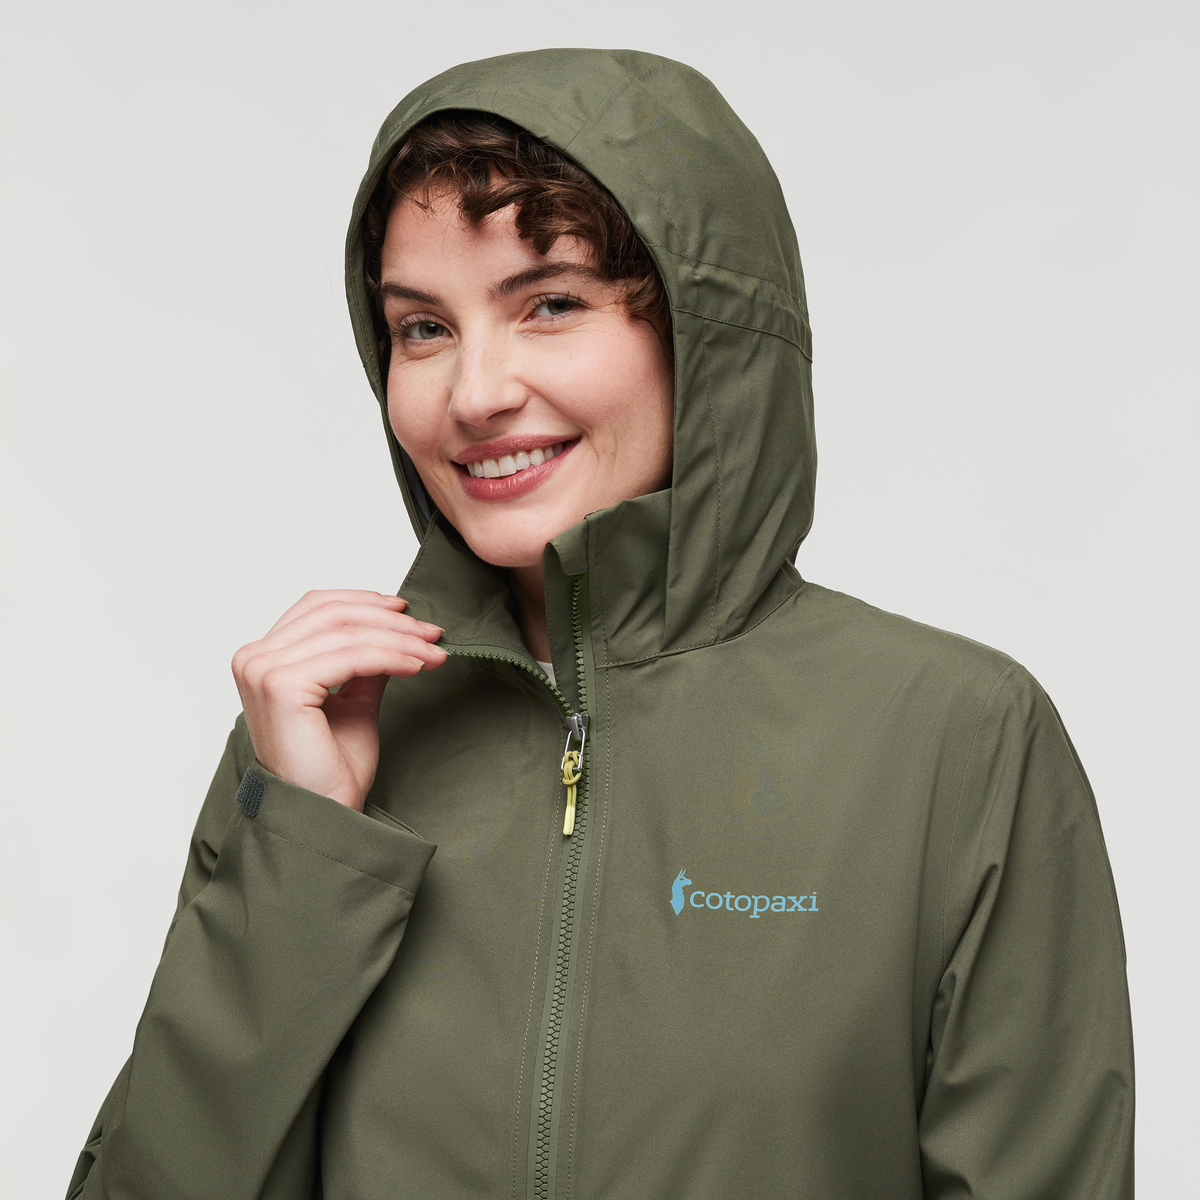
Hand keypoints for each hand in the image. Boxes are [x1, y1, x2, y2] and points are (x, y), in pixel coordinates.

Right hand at [232, 590, 446, 810]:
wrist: (323, 813)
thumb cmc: (331, 768)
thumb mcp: (354, 700)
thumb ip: (365, 661)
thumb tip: (398, 627)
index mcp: (263, 657)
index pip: (317, 607)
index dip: (366, 602)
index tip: (409, 613)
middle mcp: (254, 658)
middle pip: (335, 614)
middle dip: (392, 621)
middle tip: (433, 634)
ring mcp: (263, 670)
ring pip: (347, 632)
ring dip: (399, 638)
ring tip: (432, 652)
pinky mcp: (281, 685)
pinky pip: (352, 657)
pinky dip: (391, 656)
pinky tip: (417, 666)